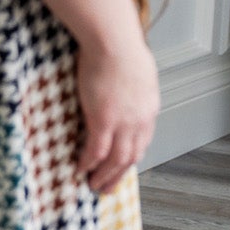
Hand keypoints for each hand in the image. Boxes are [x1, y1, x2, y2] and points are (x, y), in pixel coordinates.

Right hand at [75, 33, 158, 193]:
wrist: (113, 41)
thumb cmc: (122, 47)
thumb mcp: (139, 71)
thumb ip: (136, 88)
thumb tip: (130, 89)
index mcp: (149, 109)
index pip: (143, 141)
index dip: (131, 157)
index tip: (123, 167)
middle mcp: (140, 120)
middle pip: (132, 156)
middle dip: (119, 175)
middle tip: (109, 188)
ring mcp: (123, 122)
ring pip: (116, 159)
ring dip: (105, 175)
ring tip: (94, 185)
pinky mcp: (103, 119)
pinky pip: (96, 150)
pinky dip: (89, 163)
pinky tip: (81, 169)